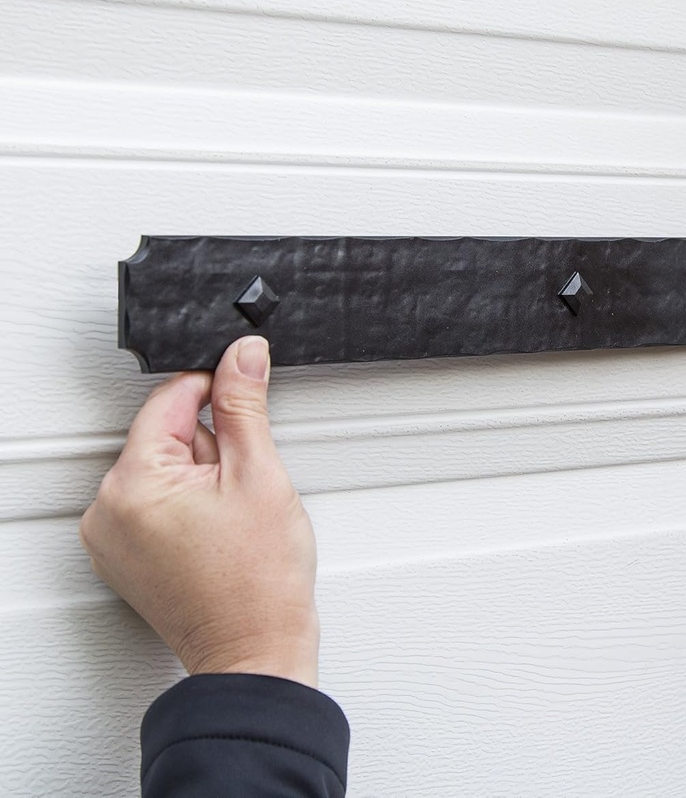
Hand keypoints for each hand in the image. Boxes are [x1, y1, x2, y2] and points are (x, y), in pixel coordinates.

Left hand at [80, 336, 319, 686]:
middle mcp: (107, 510)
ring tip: (232, 517)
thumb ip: (244, 403)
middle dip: (213, 448)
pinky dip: (189, 505)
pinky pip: (156, 503)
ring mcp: (111, 538)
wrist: (256, 648)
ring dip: (204, 477)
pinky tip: (218, 531)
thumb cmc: (259, 581)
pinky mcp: (124, 556)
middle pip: (167, 435)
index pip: (171, 398)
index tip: (246, 405)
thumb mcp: (259, 472)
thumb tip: (242, 355)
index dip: (218, 393)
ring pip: (165, 468)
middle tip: (242, 487)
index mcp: (132, 484)